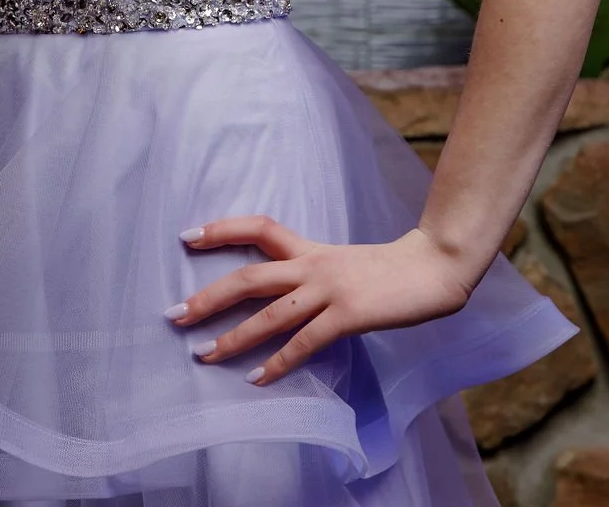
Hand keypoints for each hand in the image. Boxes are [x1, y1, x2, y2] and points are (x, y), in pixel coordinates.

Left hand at [164, 216, 471, 385]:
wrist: (432, 267)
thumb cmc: (390, 270)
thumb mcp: (342, 263)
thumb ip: (313, 273)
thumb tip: (284, 293)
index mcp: (311, 249)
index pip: (260, 228)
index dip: (223, 229)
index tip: (188, 236)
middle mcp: (313, 265)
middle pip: (250, 276)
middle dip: (210, 297)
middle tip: (176, 316)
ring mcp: (329, 289)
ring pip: (270, 312)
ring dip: (234, 336)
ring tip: (205, 356)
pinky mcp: (347, 314)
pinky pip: (305, 341)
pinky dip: (279, 361)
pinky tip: (258, 379)